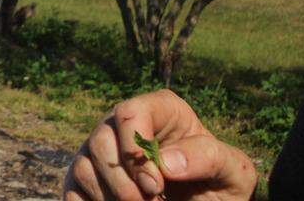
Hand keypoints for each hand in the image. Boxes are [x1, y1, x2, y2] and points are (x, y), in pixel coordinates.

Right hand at [62, 89, 257, 200]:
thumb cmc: (221, 186)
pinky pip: (71, 189)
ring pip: (83, 166)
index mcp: (160, 111)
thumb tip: (166, 162)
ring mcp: (100, 151)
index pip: (130, 112)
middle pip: (100, 140)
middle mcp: (122, 125)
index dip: (135, 148)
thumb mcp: (233, 171)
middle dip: (123, 181)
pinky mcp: (86, 179)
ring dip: (109, 197)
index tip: (154, 185)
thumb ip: (208, 156)